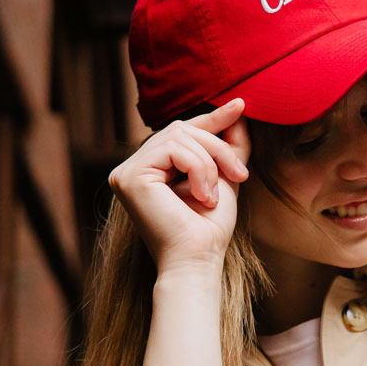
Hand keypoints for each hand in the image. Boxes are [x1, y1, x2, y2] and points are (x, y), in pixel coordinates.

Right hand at [108, 99, 250, 270]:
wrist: (198, 260)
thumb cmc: (209, 230)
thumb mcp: (224, 179)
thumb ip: (228, 147)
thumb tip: (238, 110)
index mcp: (151, 170)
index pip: (182, 133)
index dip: (212, 119)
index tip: (240, 105)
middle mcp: (133, 168)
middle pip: (182, 128)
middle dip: (217, 148)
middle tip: (240, 175)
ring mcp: (126, 171)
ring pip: (179, 135)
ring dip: (209, 161)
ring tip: (214, 195)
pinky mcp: (128, 176)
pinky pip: (173, 149)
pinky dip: (198, 169)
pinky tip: (202, 196)